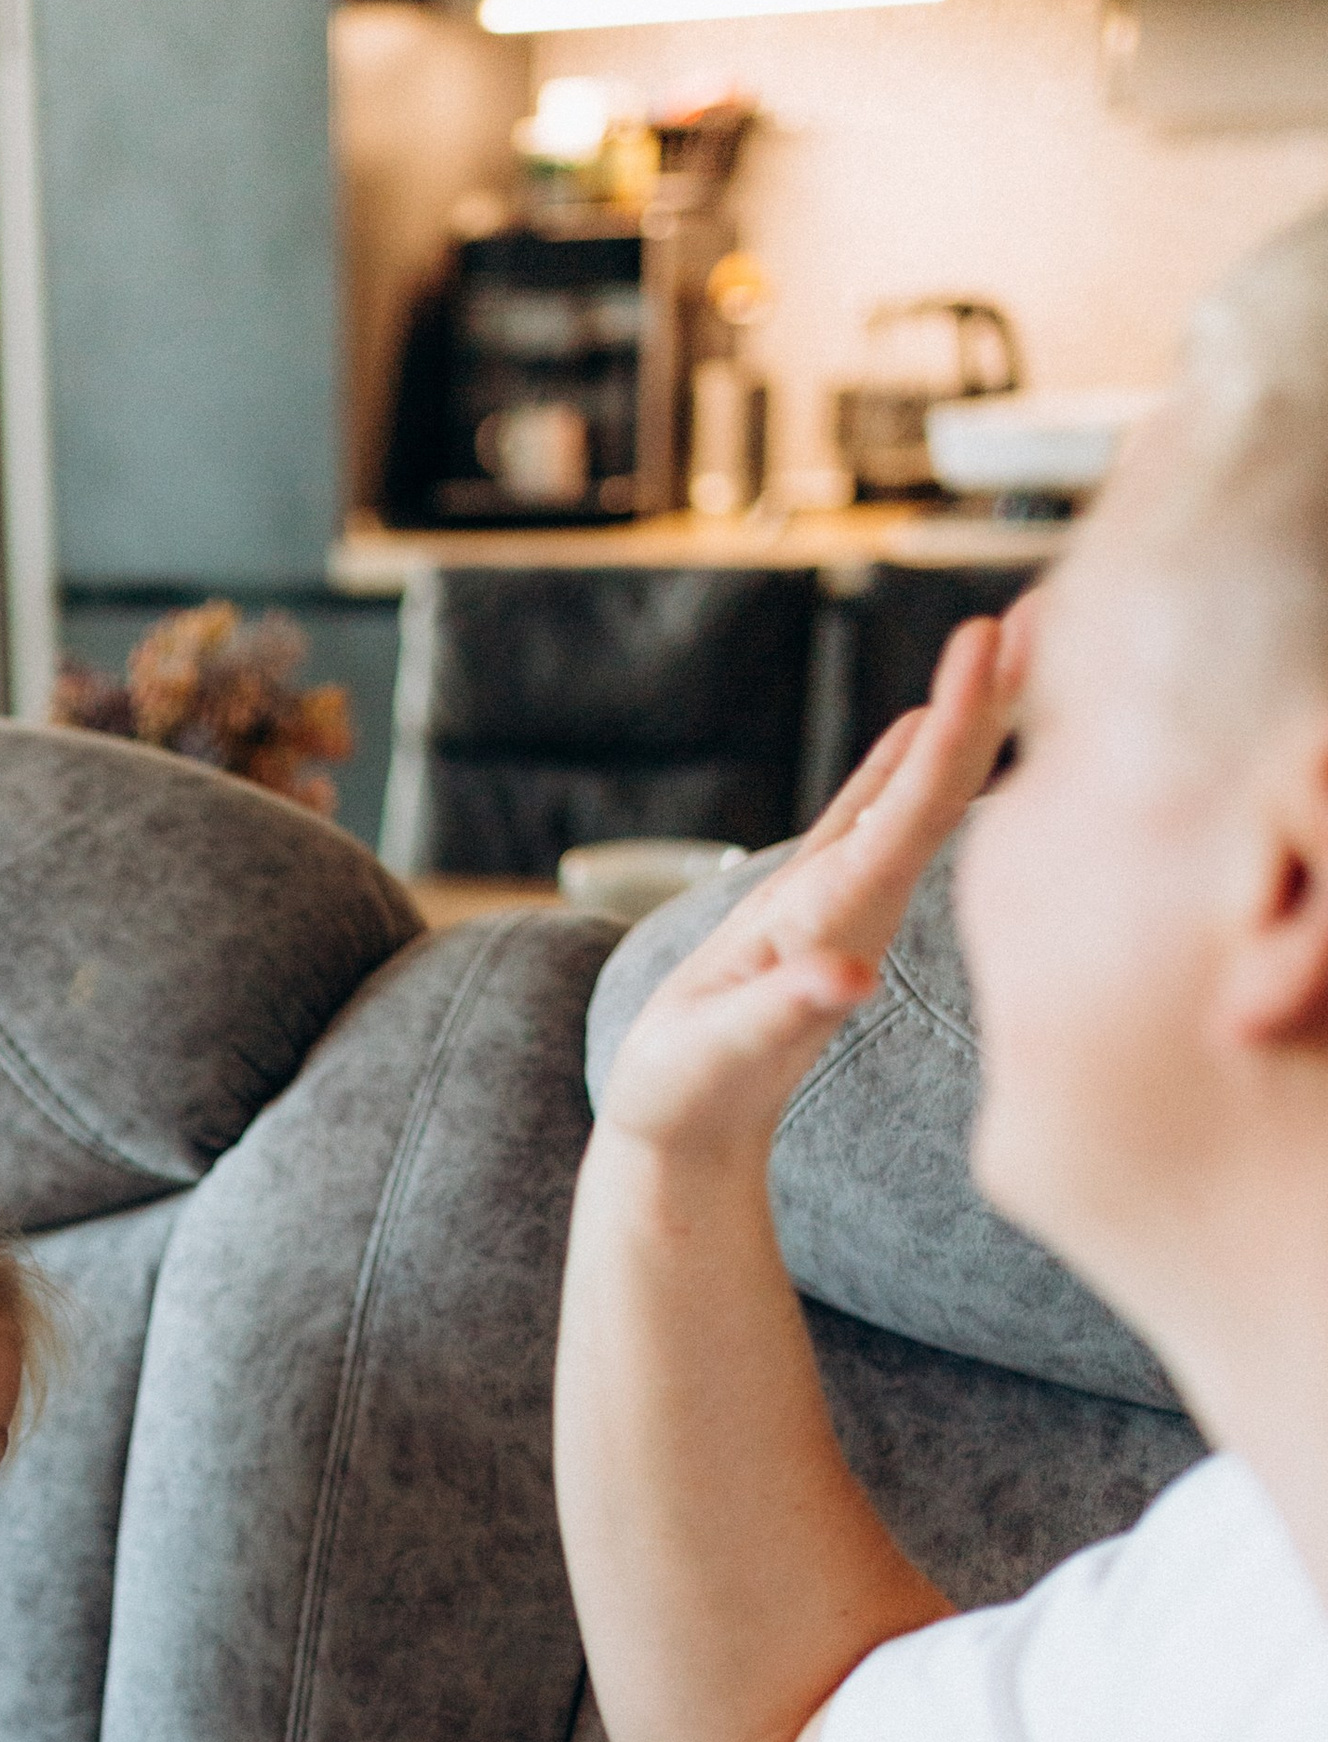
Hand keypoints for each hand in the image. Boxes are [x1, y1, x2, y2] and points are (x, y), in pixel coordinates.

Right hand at [597, 601, 1031, 1167]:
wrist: (688, 1137)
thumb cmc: (688, 1096)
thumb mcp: (721, 1055)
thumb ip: (782, 1012)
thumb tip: (846, 978)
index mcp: (840, 919)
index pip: (918, 807)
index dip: (960, 723)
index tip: (994, 639)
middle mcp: (858, 903)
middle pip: (943, 788)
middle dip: (996, 698)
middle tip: (1054, 604)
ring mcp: (843, 904)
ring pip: (919, 797)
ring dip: (968, 718)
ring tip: (1013, 639)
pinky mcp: (814, 907)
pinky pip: (870, 817)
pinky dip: (904, 762)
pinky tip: (928, 719)